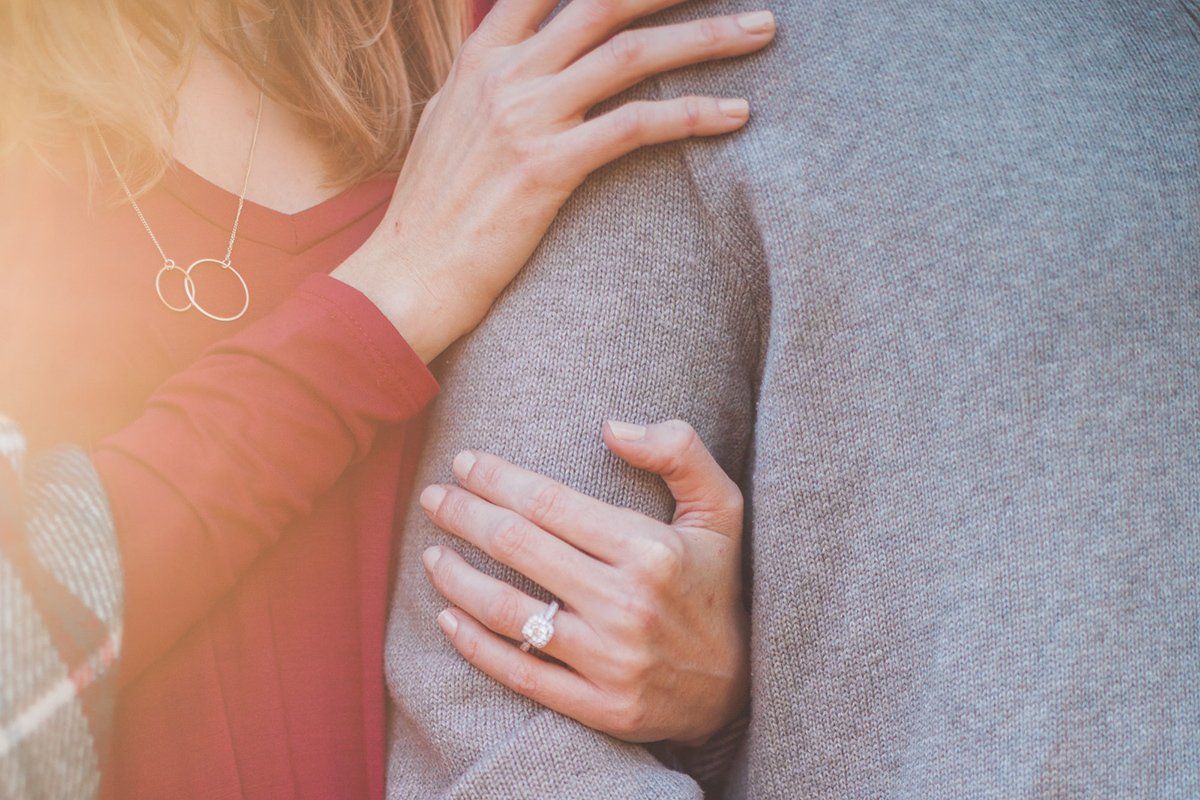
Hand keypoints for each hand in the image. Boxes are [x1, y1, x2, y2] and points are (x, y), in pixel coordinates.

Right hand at [333, 0, 775, 361]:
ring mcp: (526, 116)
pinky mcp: (547, 166)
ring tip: (763, 29)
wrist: (410, 274)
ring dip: (708, 36)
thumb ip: (483, 68)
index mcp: (484, 54)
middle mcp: (506, 73)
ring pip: (631, 52)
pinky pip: (634, 125)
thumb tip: (498, 36)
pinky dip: (692, 114)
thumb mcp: (448, 115)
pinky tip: (736, 115)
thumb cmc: (433, 205)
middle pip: (604, 0)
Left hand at [418, 420, 747, 744]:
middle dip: (464, 515)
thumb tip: (610, 427)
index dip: (496, 478)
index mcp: (649, 550)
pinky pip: (520, 674)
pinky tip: (447, 618)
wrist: (742, 686)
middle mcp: (626, 604)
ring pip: (508, 613)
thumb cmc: (718, 583)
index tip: (463, 464)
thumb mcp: (721, 507)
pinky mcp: (600, 708)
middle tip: (434, 498)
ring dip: (457, 578)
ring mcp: (610, 661)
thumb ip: (678, 451)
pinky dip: (474, 645)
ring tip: (430, 554)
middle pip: (517, 548)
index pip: (549, 502)